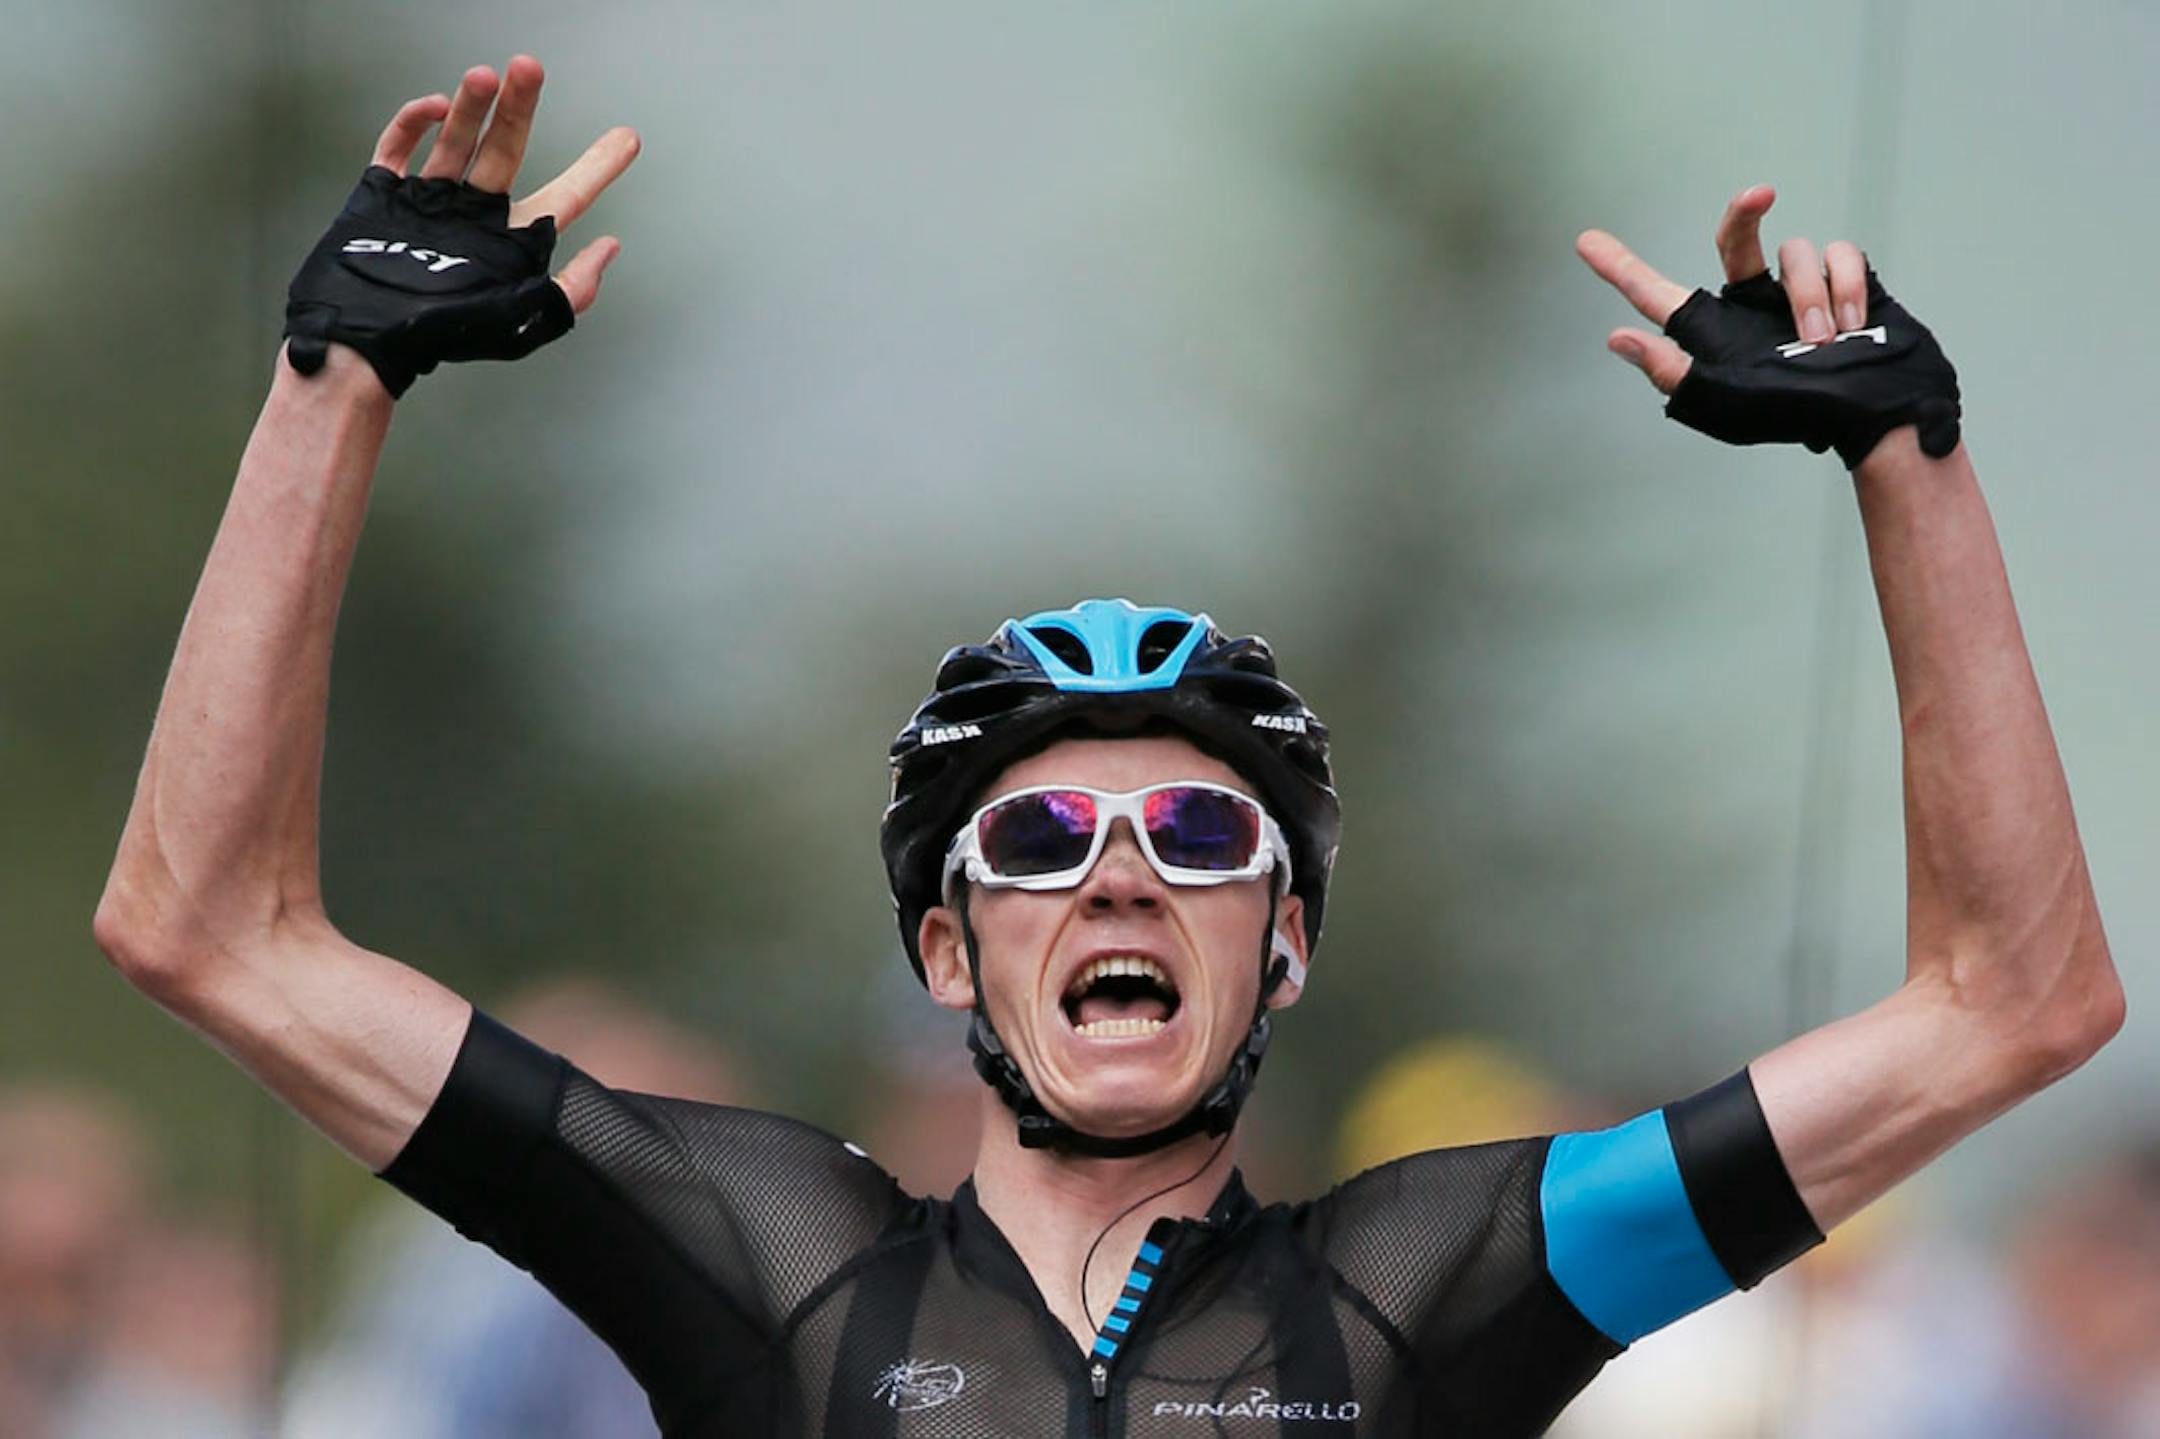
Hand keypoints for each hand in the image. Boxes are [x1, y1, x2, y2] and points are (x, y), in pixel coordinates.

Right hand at [285, 57, 640, 394]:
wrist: (364, 340)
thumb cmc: (443, 339)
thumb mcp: (524, 321)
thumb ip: (572, 290)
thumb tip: (610, 249)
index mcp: (509, 245)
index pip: (564, 198)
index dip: (597, 168)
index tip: (627, 138)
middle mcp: (473, 217)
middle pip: (505, 150)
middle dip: (520, 108)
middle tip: (530, 67)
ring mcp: (428, 202)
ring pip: (455, 140)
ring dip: (470, 107)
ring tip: (484, 76)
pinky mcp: (383, 195)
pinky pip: (400, 146)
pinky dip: (414, 123)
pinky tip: (433, 106)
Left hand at [1573, 186, 1958, 466]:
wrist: (1879, 411)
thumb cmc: (1798, 417)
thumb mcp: (1723, 403)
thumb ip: (1672, 372)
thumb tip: (1619, 338)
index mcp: (1713, 333)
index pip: (1657, 295)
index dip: (1620, 268)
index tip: (1584, 241)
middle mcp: (1750, 305)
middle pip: (1734, 240)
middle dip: (1743, 213)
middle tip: (1759, 194)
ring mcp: (1798, 290)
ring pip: (1795, 252)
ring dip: (1812, 299)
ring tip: (1823, 344)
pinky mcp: (1845, 278)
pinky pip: (1840, 253)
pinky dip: (1849, 289)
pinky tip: (1855, 325)